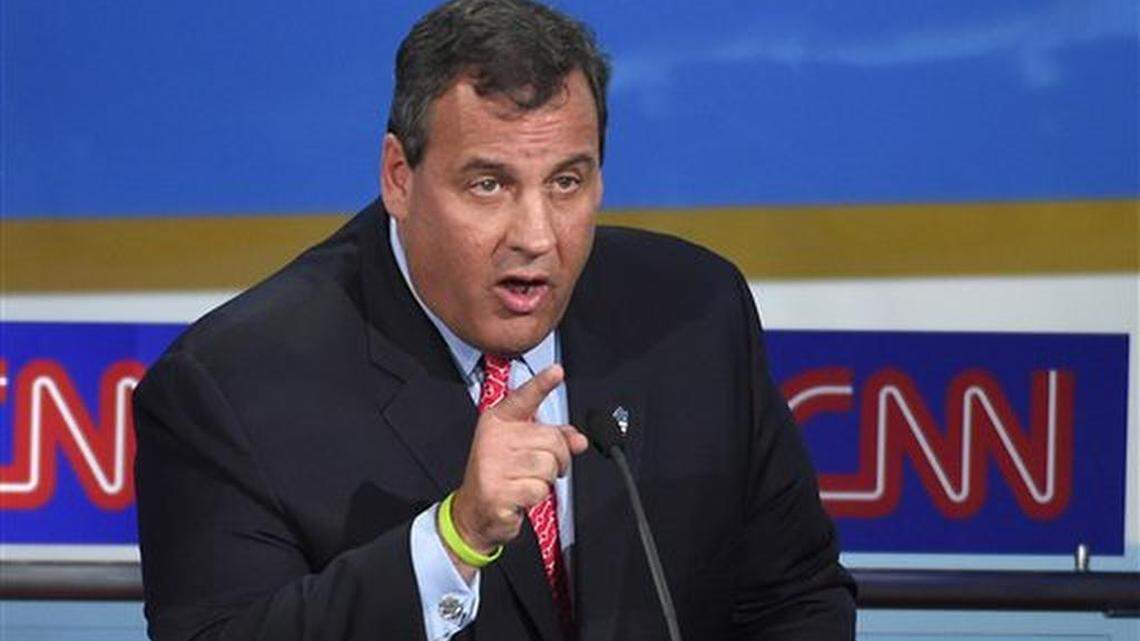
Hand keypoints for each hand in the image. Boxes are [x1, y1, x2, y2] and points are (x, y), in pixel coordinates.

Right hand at [447, 364, 588, 570]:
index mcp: (499, 421)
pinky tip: (520, 496)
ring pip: (548, 465)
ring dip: (546, 479)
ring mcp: (492, 464)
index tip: (557, 371)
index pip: (523, 398)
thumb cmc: (502, 475)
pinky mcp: (496, 490)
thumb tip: (579, 440)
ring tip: (527, 482)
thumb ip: (554, 439)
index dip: (542, 383)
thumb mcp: (525, 450)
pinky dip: (536, 497)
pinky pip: (538, 489)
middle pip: (551, 440)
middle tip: (544, 469)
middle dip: (559, 459)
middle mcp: (493, 438)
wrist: (475, 512)